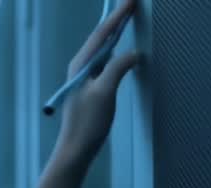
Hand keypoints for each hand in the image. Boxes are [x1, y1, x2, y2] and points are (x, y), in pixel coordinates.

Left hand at [52, 0, 142, 169]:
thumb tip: (134, 52)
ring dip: (116, 31)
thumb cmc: (88, 123)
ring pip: (103, 47)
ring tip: (128, 16)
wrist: (76, 149)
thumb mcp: (105, 93)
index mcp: (81, 64)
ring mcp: (85, 77)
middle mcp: (80, 67)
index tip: (131, 0)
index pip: (102, 33)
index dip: (118, 15)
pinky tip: (121, 46)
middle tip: (132, 2)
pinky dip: (115, 48)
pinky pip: (105, 60)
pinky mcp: (90, 87)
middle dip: (117, 18)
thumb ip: (118, 68)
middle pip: (101, 36)